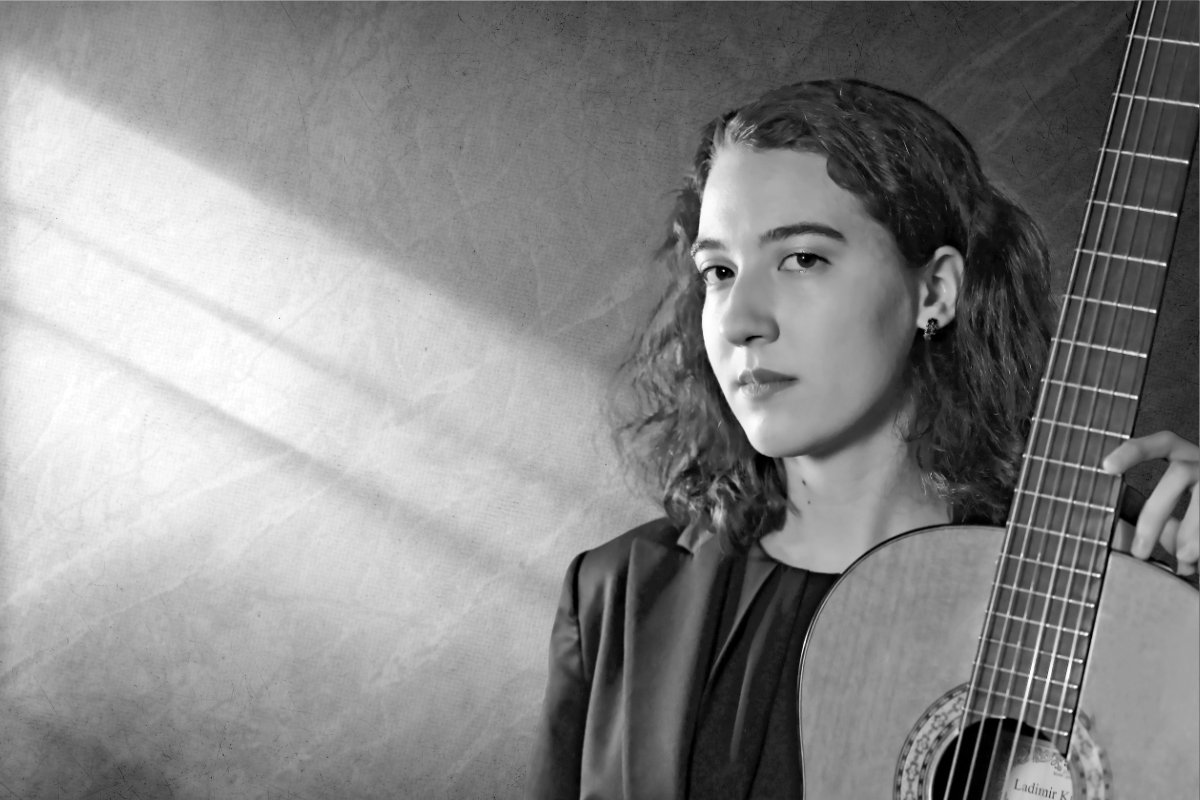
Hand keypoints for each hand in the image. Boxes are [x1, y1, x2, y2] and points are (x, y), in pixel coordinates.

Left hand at [1102, 431, 1198, 576]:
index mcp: (1189, 458)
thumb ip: (1165, 520)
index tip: (1107, 467)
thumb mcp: (1184, 510)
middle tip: (1139, 551)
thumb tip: (1144, 544)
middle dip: (1155, 514)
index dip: (1134, 450)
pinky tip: (1199, 561)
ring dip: (1192, 530)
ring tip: (1184, 559)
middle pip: (1180, 473)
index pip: (1163, 442)